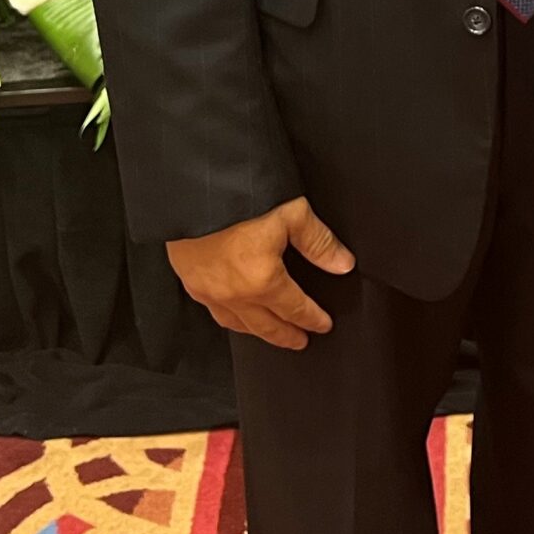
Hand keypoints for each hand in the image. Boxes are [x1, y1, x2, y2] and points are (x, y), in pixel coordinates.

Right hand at [167, 195, 354, 348]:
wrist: (193, 192)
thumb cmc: (240, 198)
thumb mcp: (291, 212)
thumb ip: (318, 242)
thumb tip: (342, 264)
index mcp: (263, 280)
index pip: (295, 309)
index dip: (312, 319)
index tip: (323, 325)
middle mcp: (235, 294)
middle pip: (267, 326)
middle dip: (287, 336)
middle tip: (300, 341)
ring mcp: (209, 292)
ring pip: (238, 325)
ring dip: (258, 332)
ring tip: (271, 333)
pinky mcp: (191, 282)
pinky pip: (215, 313)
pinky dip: (231, 319)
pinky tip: (235, 315)